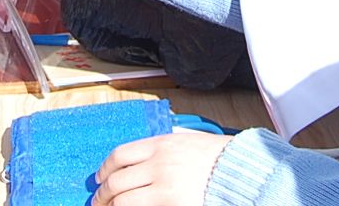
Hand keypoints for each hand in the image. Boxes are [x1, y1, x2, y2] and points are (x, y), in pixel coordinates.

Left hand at [92, 132, 232, 204]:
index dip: (104, 168)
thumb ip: (162, 147)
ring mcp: (164, 186)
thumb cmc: (217, 157)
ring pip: (123, 199)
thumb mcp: (186, 140)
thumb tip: (138, 158)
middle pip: (117, 179)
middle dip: (102, 193)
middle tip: (98, 200)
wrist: (240, 172)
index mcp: (161, 144)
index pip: (119, 155)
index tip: (99, 177)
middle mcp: (159, 164)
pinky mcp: (171, 205)